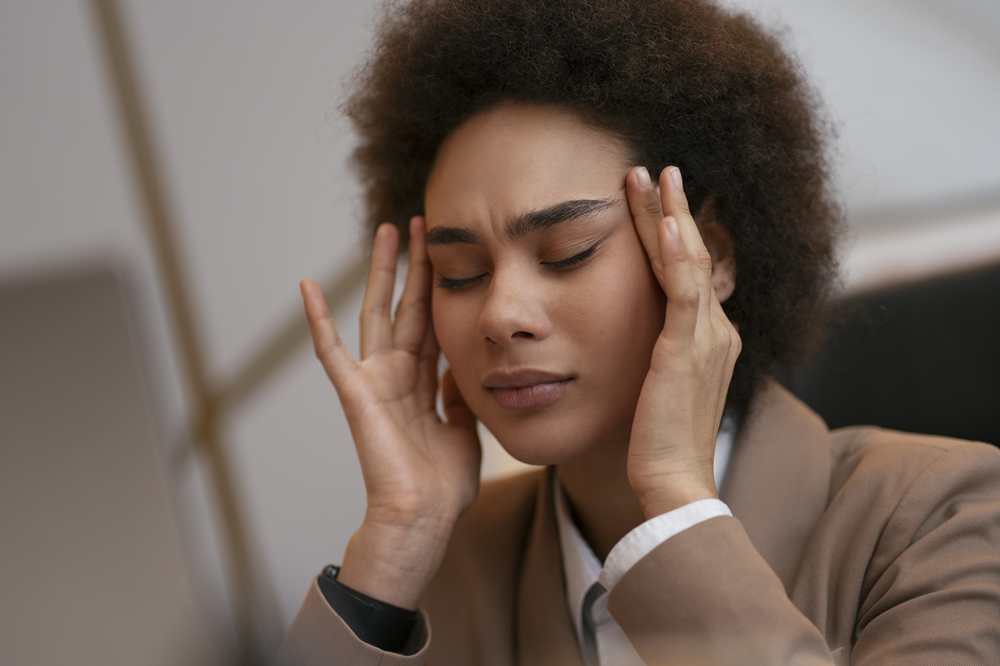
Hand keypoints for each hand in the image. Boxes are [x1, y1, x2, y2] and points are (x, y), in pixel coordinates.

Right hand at [300, 216, 480, 608]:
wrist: (422, 519)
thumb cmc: (441, 486)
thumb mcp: (464, 429)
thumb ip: (459, 393)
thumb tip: (461, 364)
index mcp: (424, 383)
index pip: (433, 323)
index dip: (441, 287)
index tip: (452, 251)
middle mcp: (398, 374)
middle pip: (407, 306)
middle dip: (416, 266)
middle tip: (422, 223)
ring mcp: (375, 380)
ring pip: (376, 314)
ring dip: (381, 273)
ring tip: (386, 231)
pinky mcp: (355, 393)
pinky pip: (331, 352)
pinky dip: (318, 320)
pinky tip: (308, 286)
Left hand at [624, 166, 740, 517]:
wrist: (675, 482)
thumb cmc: (661, 441)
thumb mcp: (663, 385)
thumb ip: (661, 353)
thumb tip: (639, 335)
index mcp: (711, 337)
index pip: (689, 270)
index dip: (671, 232)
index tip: (651, 198)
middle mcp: (716, 330)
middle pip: (691, 254)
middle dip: (670, 208)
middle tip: (654, 169)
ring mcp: (707, 338)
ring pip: (687, 262)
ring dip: (669, 215)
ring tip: (653, 175)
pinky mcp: (686, 351)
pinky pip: (684, 292)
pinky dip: (675, 253)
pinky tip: (664, 219)